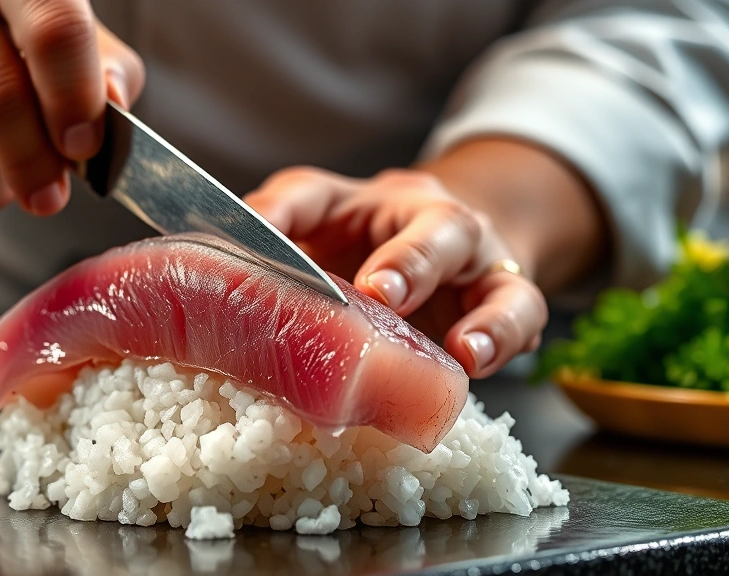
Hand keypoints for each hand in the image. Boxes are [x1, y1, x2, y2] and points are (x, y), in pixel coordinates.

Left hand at [245, 166, 548, 377]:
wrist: (444, 247)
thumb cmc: (365, 243)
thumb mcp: (311, 229)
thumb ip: (269, 238)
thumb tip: (208, 258)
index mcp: (361, 204)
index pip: (317, 197)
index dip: (288, 216)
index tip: (263, 240)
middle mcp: (429, 222)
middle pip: (434, 227)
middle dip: (409, 263)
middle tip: (381, 294)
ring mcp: (476, 264)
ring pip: (495, 275)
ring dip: (481, 314)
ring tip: (464, 348)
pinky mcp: (505, 301)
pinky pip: (520, 315)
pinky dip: (503, 338)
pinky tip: (477, 360)